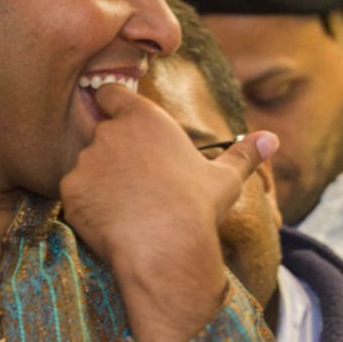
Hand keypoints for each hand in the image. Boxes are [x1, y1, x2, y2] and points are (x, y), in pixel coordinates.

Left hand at [61, 83, 277, 341]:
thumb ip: (243, 154)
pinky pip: (76, 193)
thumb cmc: (198, 208)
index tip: (126, 128)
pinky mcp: (70, 188)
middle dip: (111, 152)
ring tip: (128, 207)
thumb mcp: (225, 179)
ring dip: (99, 180)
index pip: (110, 94)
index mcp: (145, 118)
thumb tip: (272, 138)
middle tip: (137, 183)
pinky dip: (88, 205)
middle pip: (99, 133)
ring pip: (87, 166)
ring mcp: (87, 160)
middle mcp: (111, 131)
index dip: (114, 108)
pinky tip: (113, 221)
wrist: (166, 247)